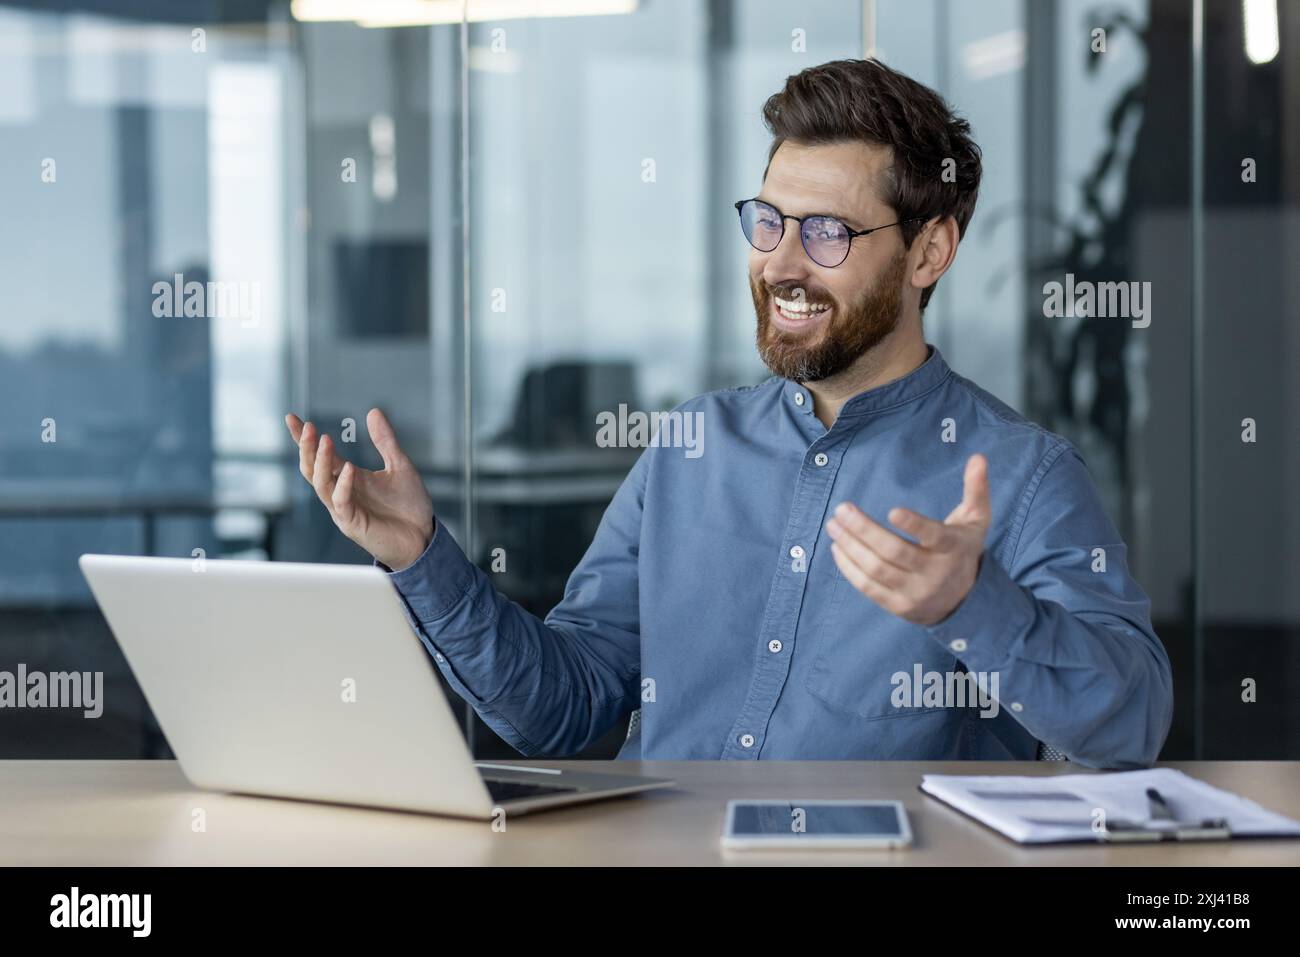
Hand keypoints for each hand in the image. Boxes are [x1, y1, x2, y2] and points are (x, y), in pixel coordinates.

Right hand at [285, 409, 434, 570]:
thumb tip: (373, 411)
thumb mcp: (400, 465)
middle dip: (306, 448)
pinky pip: (341, 503)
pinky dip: (343, 485)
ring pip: (320, 484)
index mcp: (348, 478)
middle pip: (311, 469)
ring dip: (321, 462)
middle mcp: (340, 493)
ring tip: (325, 440)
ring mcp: (343, 509)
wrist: (422, 538)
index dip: (303, 439)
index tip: (292, 418)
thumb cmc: (408, 506)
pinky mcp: (353, 524)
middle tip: (306, 426)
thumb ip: (385, 441)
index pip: (319, 455)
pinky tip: (350, 469)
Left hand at [825, 453, 990, 626]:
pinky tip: (837, 548)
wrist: (963, 600)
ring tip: (833, 526)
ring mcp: (916, 593)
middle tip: (841, 509)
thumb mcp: (976, 520)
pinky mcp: (899, 607)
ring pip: (877, 570)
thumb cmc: (963, 549)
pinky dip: (850, 568)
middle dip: (864, 529)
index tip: (892, 511)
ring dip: (851, 546)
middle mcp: (935, 573)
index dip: (914, 525)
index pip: (934, 536)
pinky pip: (869, 588)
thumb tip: (978, 457)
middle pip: (894, 551)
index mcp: (954, 548)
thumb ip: (976, 489)